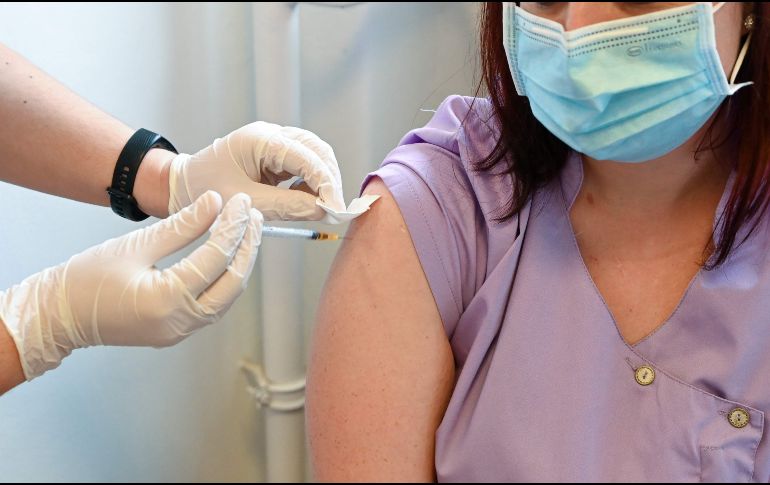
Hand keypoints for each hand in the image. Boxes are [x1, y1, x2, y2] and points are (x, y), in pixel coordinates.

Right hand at [0, 191, 261, 379]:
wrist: (58, 316)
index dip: (232, 227)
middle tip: (253, 215)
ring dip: (240, 263)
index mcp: (166, 301)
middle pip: (233, 282)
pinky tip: (228, 255)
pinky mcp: (178, 331)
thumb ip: (181, 226)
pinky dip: (225, 279)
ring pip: (228, 297)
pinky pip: (214, 305)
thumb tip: (215, 203)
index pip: (215, 259)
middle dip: (247, 246)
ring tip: (246, 231)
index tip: (241, 202)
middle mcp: (179, 323)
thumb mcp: (136, 245)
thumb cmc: (86, 278)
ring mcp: (180, 332)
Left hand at [167, 122, 344, 219]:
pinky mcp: (274, 156)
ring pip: (314, 156)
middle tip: (333, 211)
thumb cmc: (204, 191)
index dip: (326, 183)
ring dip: (322, 181)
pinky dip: (311, 183)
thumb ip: (287, 206)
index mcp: (260, 140)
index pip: (307, 157)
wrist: (180, 186)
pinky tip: (306, 201)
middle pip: (317, 150)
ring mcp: (273, 143)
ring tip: (320, 208)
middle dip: (329, 180)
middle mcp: (270, 135)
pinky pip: (303, 165)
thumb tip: (323, 211)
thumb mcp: (246, 203)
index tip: (336, 209)